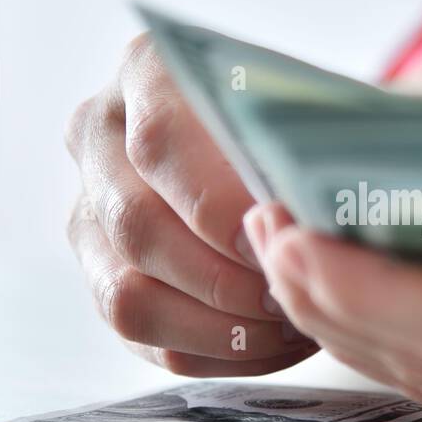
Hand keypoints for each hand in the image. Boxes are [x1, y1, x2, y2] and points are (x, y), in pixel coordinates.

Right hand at [65, 33, 317, 374]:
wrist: (293, 143)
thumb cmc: (314, 121)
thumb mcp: (321, 106)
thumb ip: (316, 143)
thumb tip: (330, 211)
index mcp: (148, 70)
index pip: (160, 143)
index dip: (218, 205)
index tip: (279, 238)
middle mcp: (99, 136)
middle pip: (136, 227)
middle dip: (224, 279)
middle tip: (294, 295)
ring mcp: (91, 210)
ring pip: (127, 297)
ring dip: (219, 327)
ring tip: (291, 324)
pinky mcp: (102, 274)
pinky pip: (144, 339)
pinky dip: (216, 351)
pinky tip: (274, 341)